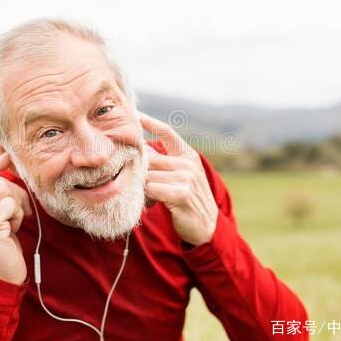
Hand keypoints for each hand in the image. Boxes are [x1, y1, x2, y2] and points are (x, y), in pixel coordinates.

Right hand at [0, 153, 32, 284]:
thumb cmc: (3, 249)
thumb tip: (11, 173)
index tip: (9, 156)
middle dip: (17, 195)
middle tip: (21, 214)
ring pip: (4, 190)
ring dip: (17, 206)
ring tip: (13, 225)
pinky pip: (10, 205)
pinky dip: (18, 217)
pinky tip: (12, 232)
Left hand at [140, 113, 217, 245]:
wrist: (207, 226)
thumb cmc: (186, 199)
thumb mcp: (178, 175)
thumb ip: (162, 162)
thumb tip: (139, 148)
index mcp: (187, 154)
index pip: (167, 132)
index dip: (149, 122)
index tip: (134, 113)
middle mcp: (188, 163)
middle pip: (149, 158)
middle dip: (139, 169)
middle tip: (136, 181)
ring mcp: (187, 177)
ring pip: (148, 175)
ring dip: (143, 187)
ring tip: (150, 196)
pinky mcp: (182, 193)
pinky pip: (152, 189)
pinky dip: (148, 197)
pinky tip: (154, 203)